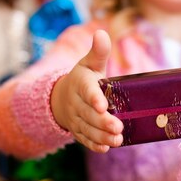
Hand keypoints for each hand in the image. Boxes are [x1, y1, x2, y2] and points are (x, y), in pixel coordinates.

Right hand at [51, 29, 123, 151]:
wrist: (61, 98)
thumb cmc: (83, 78)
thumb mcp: (89, 63)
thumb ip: (98, 52)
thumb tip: (101, 33)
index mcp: (80, 84)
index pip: (87, 91)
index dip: (94, 98)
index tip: (102, 105)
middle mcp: (76, 103)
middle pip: (89, 114)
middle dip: (103, 122)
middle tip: (118, 126)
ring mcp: (76, 119)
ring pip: (88, 129)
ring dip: (102, 135)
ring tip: (118, 139)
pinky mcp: (79, 131)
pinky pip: (85, 139)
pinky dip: (94, 144)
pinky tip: (106, 147)